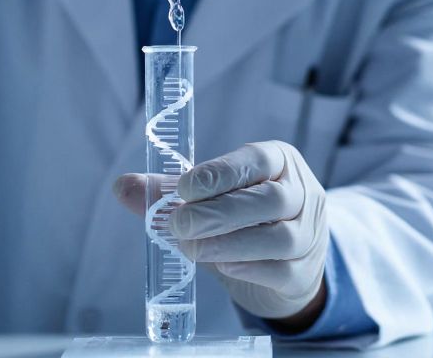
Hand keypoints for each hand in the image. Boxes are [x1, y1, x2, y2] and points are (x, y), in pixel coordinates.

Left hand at [113, 141, 328, 323]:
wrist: (285, 265)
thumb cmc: (243, 222)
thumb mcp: (209, 200)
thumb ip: (168, 193)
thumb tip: (122, 186)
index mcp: (280, 163)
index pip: (257, 160)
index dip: (220, 173)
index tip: (183, 189)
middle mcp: (303, 194)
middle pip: (270, 199)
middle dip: (219, 212)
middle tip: (178, 223)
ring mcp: (309, 235)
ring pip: (280, 237)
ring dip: (229, 242)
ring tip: (191, 247)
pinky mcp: (303, 273)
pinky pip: (281, 271)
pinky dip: (249, 268)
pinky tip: (222, 266)